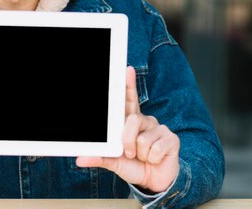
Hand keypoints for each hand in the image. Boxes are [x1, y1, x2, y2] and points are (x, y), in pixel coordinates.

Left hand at [76, 66, 179, 192]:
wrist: (154, 181)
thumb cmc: (134, 165)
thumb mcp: (113, 162)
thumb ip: (99, 158)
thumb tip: (80, 160)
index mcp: (130, 121)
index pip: (128, 100)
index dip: (128, 84)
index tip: (127, 70)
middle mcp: (145, 120)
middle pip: (132, 120)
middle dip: (128, 140)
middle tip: (129, 153)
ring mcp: (159, 128)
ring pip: (142, 139)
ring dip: (140, 153)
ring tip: (144, 156)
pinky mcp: (171, 138)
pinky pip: (155, 148)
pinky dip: (152, 158)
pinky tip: (156, 158)